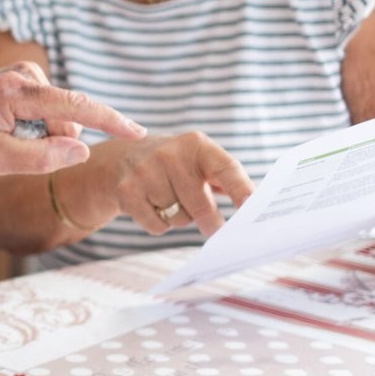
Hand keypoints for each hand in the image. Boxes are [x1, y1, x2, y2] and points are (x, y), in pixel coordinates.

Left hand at [0, 62, 143, 176]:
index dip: (110, 121)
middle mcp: (25, 74)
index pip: (75, 106)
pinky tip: (5, 128)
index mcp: (16, 92)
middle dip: (50, 142)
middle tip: (8, 148)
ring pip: (58, 118)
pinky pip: (48, 112)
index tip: (138, 132)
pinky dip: (34, 127)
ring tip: (2, 136)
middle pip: (66, 120)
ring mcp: (26, 73)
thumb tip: (84, 150)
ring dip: (39, 136)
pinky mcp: (26, 78)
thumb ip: (42, 158)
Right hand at [109, 132, 253, 236]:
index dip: (240, 189)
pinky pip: (158, 226)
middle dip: (212, 223)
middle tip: (217, 231)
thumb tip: (257, 207)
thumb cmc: (172, 166)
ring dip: (180, 219)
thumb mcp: (197, 161)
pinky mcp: (127, 191)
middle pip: (201, 206)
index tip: (252, 206)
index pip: (226, 168)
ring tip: (170, 203)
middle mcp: (169, 153)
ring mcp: (145, 171)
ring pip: (179, 218)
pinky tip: (152, 207)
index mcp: (196, 144)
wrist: (118, 160)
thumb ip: (226, 179)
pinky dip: (160, 225)